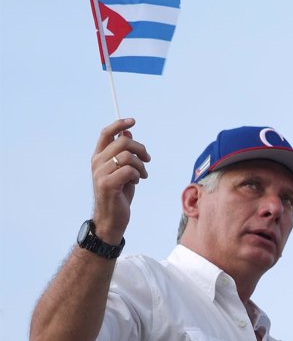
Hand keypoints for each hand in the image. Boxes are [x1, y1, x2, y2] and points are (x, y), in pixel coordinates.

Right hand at [90, 118, 150, 243]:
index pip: (106, 133)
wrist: (111, 219)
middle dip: (141, 149)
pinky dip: (138, 175)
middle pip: (123, 143)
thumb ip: (123, 153)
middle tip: (147, 159)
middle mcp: (97, 163)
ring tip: (142, 176)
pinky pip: (129, 170)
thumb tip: (127, 133)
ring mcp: (100, 173)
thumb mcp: (123, 171)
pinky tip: (136, 183)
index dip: (119, 124)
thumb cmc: (119, 195)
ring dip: (141, 166)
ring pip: (128, 156)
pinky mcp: (107, 184)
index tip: (133, 121)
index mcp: (99, 157)